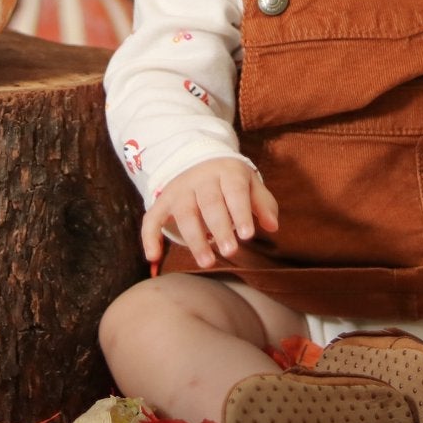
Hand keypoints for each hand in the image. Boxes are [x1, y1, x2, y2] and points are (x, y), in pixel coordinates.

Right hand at [141, 158, 279, 267]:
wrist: (199, 159)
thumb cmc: (231, 181)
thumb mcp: (250, 185)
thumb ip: (263, 204)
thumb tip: (272, 226)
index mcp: (227, 172)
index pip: (234, 191)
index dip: (241, 212)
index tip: (248, 235)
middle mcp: (201, 178)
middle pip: (210, 203)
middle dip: (219, 228)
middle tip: (230, 251)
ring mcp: (180, 189)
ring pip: (184, 213)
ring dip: (194, 238)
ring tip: (207, 262)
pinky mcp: (164, 200)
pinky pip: (152, 217)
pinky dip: (150, 236)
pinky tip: (153, 257)